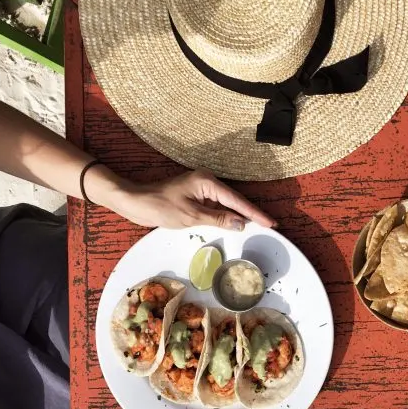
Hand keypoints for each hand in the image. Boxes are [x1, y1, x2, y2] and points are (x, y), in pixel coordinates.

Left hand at [103, 169, 275, 230]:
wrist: (135, 202)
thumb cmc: (160, 206)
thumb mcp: (191, 216)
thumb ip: (218, 219)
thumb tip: (240, 223)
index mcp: (208, 182)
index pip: (237, 201)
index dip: (255, 214)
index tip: (271, 223)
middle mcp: (207, 182)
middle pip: (235, 201)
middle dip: (252, 214)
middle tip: (271, 226)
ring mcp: (201, 189)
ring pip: (226, 204)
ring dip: (240, 216)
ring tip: (259, 226)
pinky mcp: (195, 196)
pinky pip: (216, 207)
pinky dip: (226, 216)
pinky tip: (235, 224)